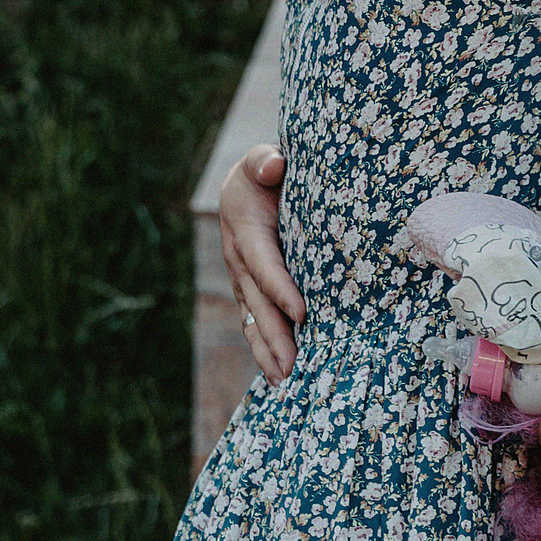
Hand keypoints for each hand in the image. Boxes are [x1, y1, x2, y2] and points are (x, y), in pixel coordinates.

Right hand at [221, 144, 303, 382]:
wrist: (249, 181)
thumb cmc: (263, 170)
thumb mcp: (260, 159)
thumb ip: (265, 160)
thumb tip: (274, 167)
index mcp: (243, 230)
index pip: (263, 263)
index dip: (280, 289)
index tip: (302, 313)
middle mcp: (238, 260)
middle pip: (257, 302)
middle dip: (275, 335)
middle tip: (293, 365)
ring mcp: (242, 279)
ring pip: (253, 319)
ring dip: (268, 351)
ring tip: (285, 381)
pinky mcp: (250, 290)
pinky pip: (256, 321)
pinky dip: (265, 348)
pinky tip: (280, 374)